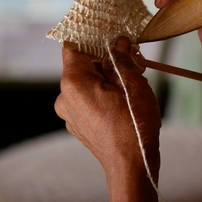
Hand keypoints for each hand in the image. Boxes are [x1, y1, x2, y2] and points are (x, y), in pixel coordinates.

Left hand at [55, 37, 161, 180]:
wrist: (132, 167)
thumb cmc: (133, 126)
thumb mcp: (134, 84)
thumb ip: (122, 59)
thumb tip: (118, 43)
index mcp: (73, 82)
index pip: (74, 46)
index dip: (93, 36)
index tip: (113, 33)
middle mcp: (64, 96)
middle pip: (84, 65)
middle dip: (109, 59)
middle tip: (136, 60)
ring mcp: (70, 113)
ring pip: (89, 83)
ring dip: (110, 77)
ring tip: (137, 83)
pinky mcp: (80, 125)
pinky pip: (90, 100)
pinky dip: (106, 94)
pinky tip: (127, 101)